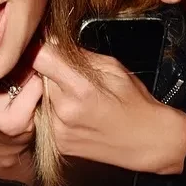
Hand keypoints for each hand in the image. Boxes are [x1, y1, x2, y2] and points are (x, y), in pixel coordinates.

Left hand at [33, 41, 185, 173]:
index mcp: (80, 88)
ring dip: (52, 92)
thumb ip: (77, 55)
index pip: (40, 58)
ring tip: (78, 97)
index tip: (48, 48)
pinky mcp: (57, 143)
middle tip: (72, 77)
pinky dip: (56, 111)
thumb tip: (51, 41)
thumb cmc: (135, 102)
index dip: (41, 49)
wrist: (147, 142)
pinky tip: (77, 113)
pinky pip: (45, 116)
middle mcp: (64, 111)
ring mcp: (58, 131)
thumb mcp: (112, 67)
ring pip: (40, 97)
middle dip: (50, 72)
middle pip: (39, 77)